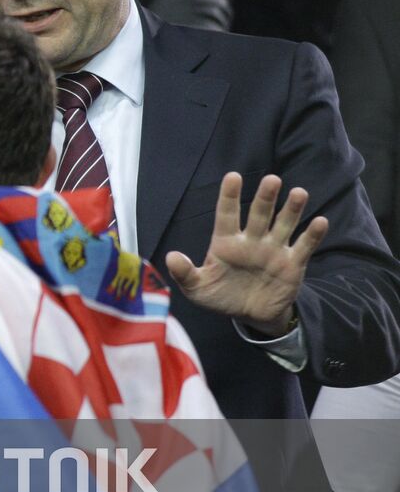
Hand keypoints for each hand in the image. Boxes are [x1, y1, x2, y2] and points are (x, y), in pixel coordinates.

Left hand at [165, 173, 327, 334]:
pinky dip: (312, 235)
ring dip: (292, 210)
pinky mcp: (293, 264)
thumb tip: (171, 257)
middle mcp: (251, 240)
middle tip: (272, 180)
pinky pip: (304, 246)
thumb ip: (184, 273)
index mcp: (226, 242)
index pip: (227, 214)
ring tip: (299, 193)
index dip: (229, 196)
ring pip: (284, 224)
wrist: (250, 315)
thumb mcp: (197, 289)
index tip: (233, 176)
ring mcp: (273, 250)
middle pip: (259, 214)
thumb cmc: (221, 296)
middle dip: (265, 198)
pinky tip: (320, 221)